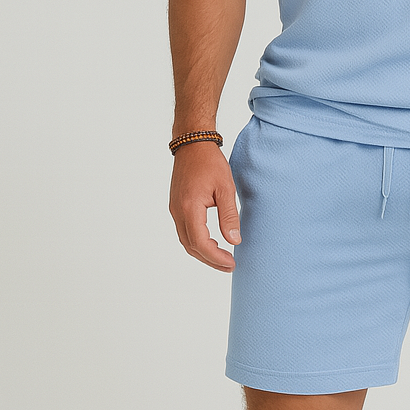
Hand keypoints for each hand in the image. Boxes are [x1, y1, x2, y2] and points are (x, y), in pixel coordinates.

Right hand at [168, 141, 240, 271]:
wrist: (192, 144)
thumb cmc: (210, 162)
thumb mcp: (226, 188)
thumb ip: (229, 216)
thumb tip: (234, 241)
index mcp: (190, 208)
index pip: (201, 243)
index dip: (216, 258)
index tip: (232, 263)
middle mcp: (178, 212)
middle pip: (191, 247)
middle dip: (210, 260)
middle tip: (229, 266)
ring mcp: (175, 210)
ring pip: (186, 241)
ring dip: (203, 253)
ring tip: (222, 258)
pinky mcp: (176, 206)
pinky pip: (184, 231)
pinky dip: (197, 242)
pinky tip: (211, 243)